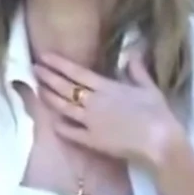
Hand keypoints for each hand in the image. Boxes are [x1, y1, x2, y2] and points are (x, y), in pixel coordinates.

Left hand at [34, 52, 183, 165]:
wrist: (159, 142)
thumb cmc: (158, 114)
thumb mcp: (149, 87)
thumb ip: (137, 70)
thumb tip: (132, 53)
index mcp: (107, 87)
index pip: (77, 72)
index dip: (59, 64)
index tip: (44, 57)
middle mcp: (94, 102)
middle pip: (66, 88)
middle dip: (48, 78)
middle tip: (34, 69)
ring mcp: (90, 122)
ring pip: (64, 108)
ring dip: (50, 98)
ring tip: (38, 90)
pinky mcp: (92, 141)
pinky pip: (71, 133)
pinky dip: (60, 127)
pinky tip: (52, 123)